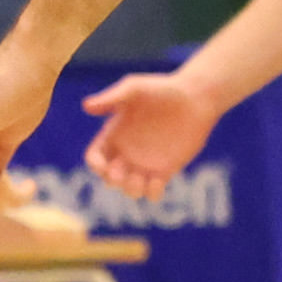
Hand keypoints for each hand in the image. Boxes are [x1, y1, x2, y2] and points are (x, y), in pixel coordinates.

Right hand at [74, 66, 223, 197]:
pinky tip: (159, 180)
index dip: (95, 165)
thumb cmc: (163, 89)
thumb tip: (86, 107)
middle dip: (112, 180)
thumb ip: (111, 98)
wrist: (195, 97)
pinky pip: (153, 193)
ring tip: (140, 178)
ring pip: (130, 190)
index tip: (103, 166)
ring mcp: (146, 163)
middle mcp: (127, 152)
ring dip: (131, 190)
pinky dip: (152, 193)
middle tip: (121, 174)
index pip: (95, 157)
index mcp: (114, 134)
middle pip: (109, 178)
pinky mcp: (166, 170)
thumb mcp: (134, 89)